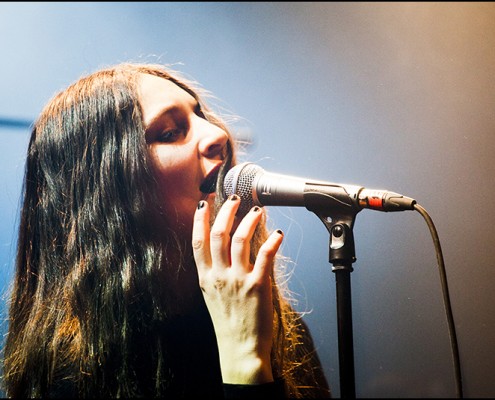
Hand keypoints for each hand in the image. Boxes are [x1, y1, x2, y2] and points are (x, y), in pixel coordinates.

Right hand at [192, 195, 283, 383]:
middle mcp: (219, 276)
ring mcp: (238, 281)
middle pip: (219, 234)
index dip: (200, 219)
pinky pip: (265, 257)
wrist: (240, 350)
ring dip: (250, 220)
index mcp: (205, 277)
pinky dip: (272, 242)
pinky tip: (278, 234)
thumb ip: (214, 273)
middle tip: (235, 198)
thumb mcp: (211, 296)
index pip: (198, 242)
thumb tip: (221, 251)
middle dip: (226, 211)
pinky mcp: (258, 286)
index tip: (205, 202)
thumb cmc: (227, 323)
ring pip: (240, 240)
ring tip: (257, 210)